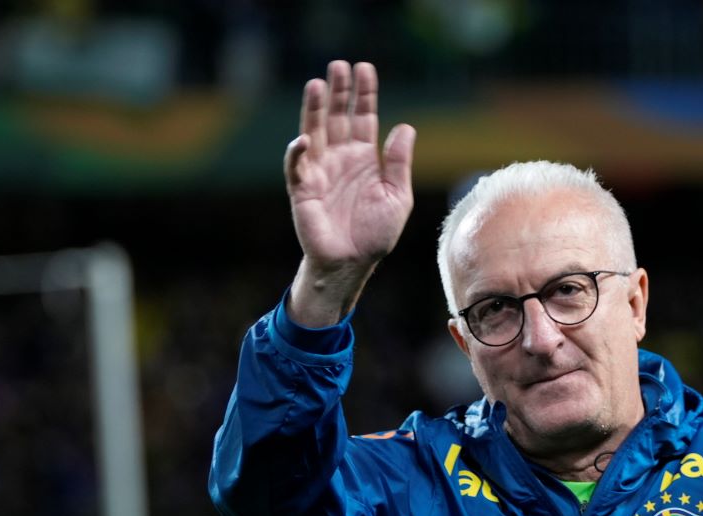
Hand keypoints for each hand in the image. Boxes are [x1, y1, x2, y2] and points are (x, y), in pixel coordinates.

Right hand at [285, 61, 414, 324]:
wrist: (353, 263)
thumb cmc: (375, 233)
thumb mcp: (398, 196)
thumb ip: (399, 163)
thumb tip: (405, 127)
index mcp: (364, 158)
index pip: (363, 118)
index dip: (364, 94)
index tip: (365, 68)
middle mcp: (340, 158)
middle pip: (337, 117)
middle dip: (338, 91)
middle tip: (338, 65)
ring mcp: (320, 171)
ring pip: (315, 132)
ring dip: (315, 109)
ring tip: (317, 84)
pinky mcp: (303, 189)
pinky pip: (297, 167)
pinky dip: (298, 152)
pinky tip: (304, 138)